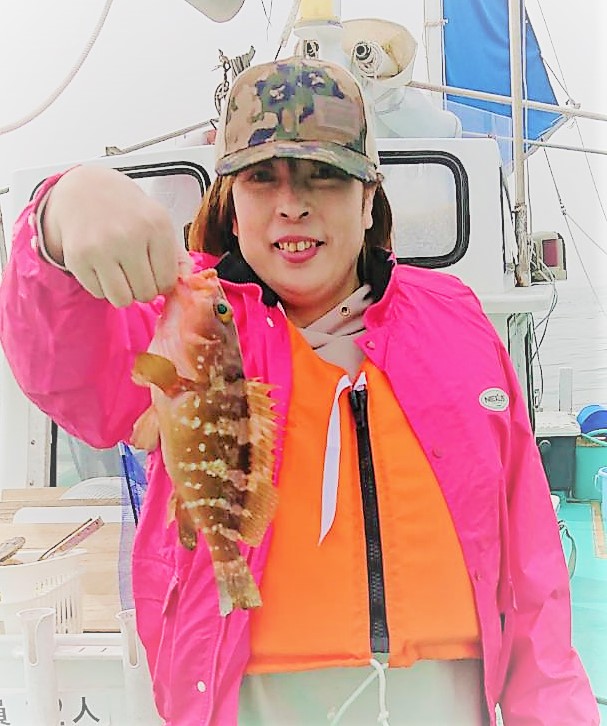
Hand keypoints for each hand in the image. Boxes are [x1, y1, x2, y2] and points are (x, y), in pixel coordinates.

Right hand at [42, 165, 191, 306]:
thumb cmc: (128, 211)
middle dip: (143, 289)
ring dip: (124, 293)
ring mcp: (100, 247)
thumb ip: (177, 255)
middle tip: (136, 273)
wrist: (86, 189)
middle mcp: (128, 236)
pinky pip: (98, 293)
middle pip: (145, 293)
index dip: (162, 283)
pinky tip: (102, 266)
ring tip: (121, 274)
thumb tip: (186, 280)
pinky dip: (102, 286)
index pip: (167, 281)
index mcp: (156, 226)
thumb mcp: (159, 222)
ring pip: (122, 300)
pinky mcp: (77, 257)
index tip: (154, 273)